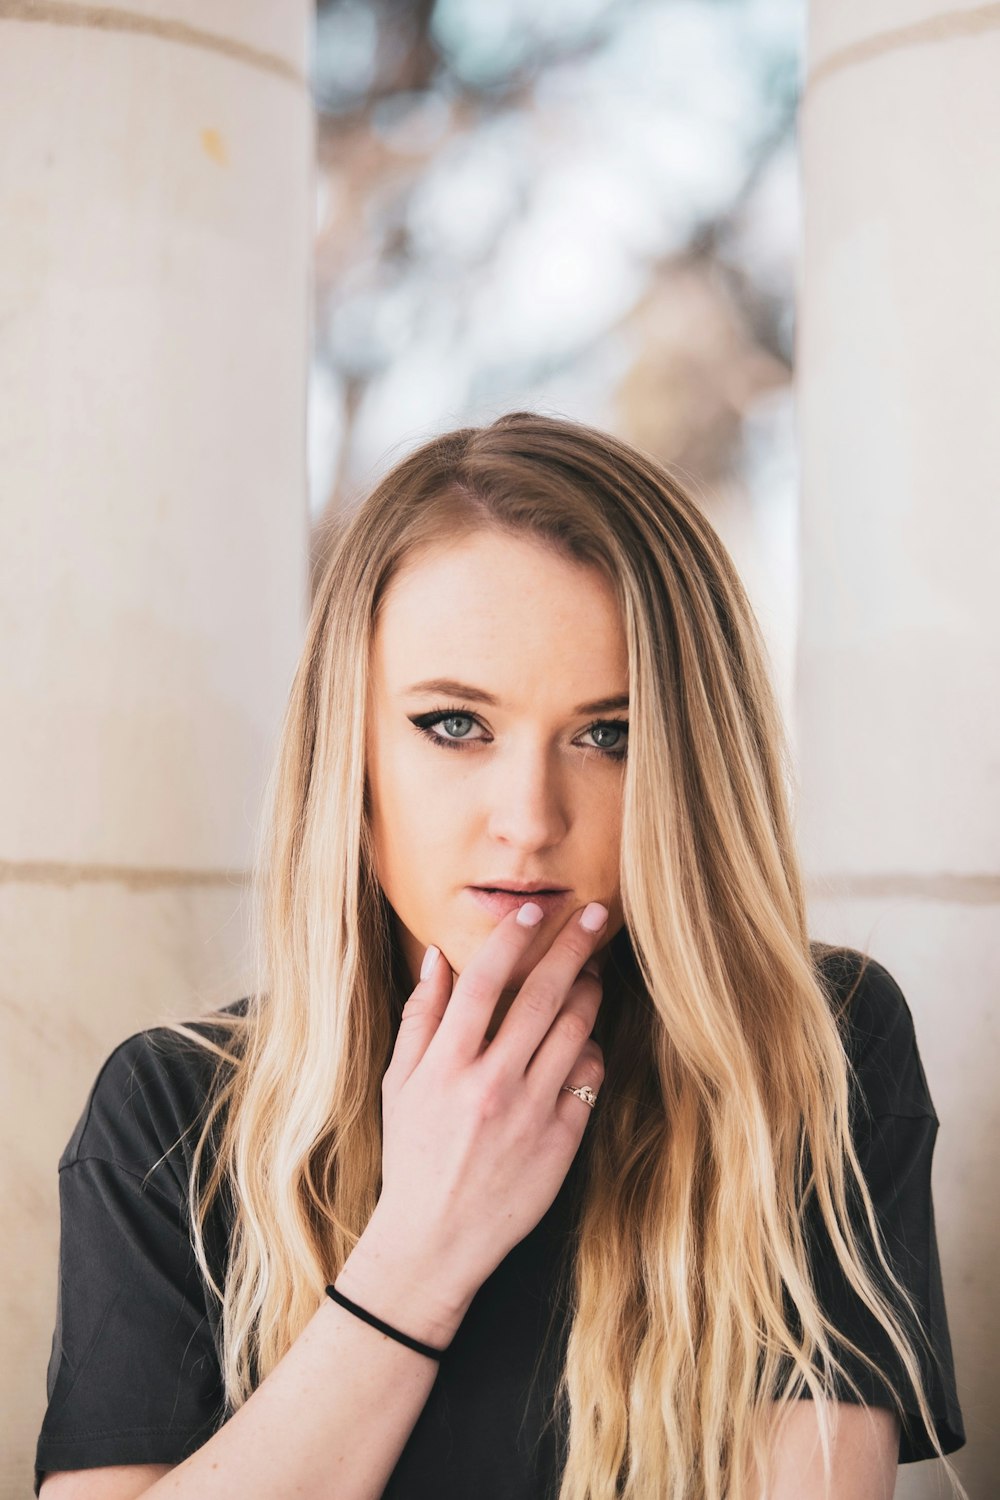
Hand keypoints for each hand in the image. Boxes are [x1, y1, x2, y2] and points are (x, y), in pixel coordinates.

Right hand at [349, 902, 606, 1331]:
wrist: (436, 1241)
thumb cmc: (413, 1154)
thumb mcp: (401, 1084)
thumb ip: (420, 1019)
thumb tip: (436, 957)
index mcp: (447, 1066)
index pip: (485, 984)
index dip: (511, 940)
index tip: (533, 912)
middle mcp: (492, 1084)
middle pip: (543, 996)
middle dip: (572, 946)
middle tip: (594, 914)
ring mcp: (532, 1113)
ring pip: (575, 1030)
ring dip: (589, 990)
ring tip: (592, 970)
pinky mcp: (562, 1141)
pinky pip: (589, 1077)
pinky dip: (590, 1049)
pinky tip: (584, 1038)